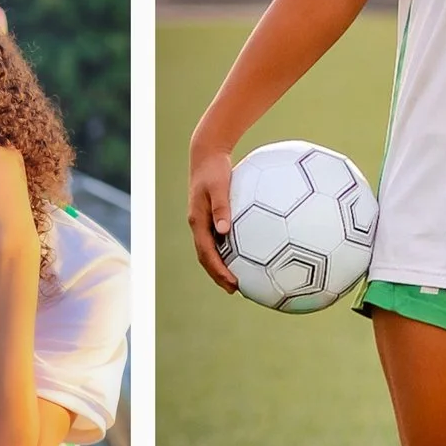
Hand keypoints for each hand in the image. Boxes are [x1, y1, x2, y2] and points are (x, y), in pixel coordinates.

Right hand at [190, 147, 239, 292]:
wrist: (207, 156)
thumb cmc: (215, 169)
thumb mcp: (219, 185)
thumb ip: (221, 207)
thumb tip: (224, 230)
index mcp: (198, 221)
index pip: (206, 253)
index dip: (217, 270)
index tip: (231, 283)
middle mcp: (200, 225)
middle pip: (207, 258)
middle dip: (219, 275)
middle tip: (235, 290)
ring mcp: (205, 222)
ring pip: (212, 251)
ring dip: (222, 267)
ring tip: (239, 280)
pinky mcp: (213, 218)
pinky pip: (221, 240)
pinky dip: (230, 252)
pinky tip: (247, 256)